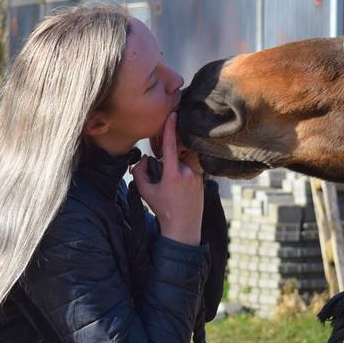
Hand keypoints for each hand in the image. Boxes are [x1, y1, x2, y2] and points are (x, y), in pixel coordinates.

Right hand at [133, 113, 203, 244]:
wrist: (184, 228)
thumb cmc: (162, 210)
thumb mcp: (145, 192)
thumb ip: (139, 172)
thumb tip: (144, 158)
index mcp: (173, 173)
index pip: (170, 145)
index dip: (170, 128)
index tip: (173, 114)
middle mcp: (187, 172)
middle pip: (175, 156)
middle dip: (167, 163)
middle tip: (164, 182)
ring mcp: (197, 176)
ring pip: (183, 164)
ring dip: (176, 170)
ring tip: (173, 191)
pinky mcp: (203, 180)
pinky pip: (191, 170)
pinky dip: (183, 176)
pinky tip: (181, 192)